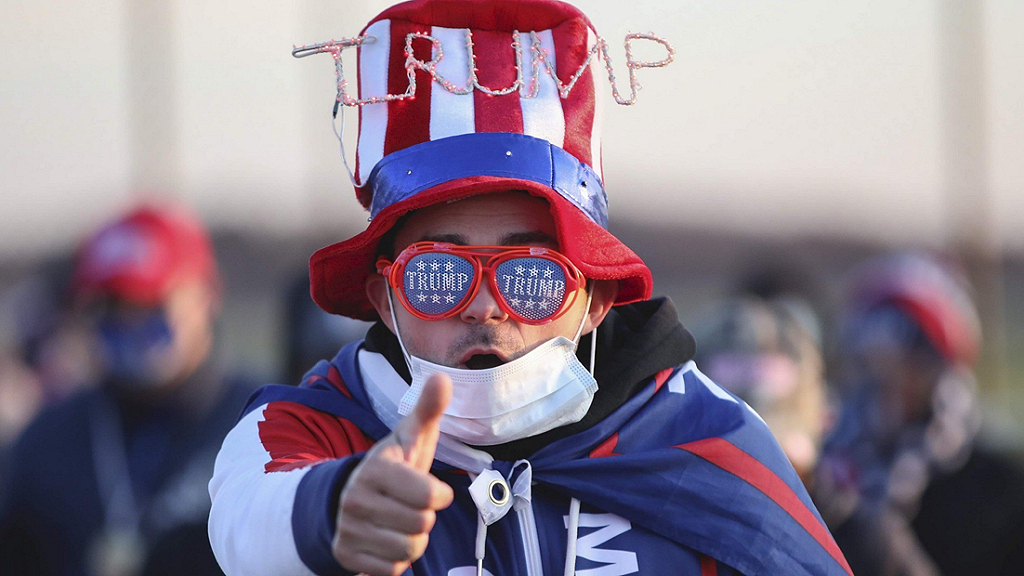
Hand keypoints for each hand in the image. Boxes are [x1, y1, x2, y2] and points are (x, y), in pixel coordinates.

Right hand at [332, 374, 454, 575]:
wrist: (348, 496)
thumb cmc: (393, 465)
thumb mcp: (410, 437)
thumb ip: (428, 409)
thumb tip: (442, 378)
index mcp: (376, 468)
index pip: (429, 497)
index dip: (439, 495)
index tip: (431, 488)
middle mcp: (356, 499)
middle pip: (421, 525)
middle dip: (424, 518)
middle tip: (410, 505)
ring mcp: (348, 528)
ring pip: (408, 550)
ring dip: (413, 540)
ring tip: (400, 522)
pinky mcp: (345, 555)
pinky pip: (392, 570)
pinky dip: (397, 560)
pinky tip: (387, 539)